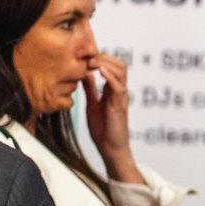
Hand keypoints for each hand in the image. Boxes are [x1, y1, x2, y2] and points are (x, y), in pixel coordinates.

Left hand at [83, 53, 142, 183]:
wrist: (110, 148)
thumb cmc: (103, 129)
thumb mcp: (92, 104)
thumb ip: (90, 89)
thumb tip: (85, 74)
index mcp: (113, 90)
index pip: (112, 66)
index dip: (100, 58)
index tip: (84, 57)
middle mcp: (120, 91)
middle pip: (120, 64)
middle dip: (104, 57)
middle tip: (87, 57)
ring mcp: (121, 97)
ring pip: (121, 71)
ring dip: (106, 63)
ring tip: (92, 62)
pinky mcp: (119, 105)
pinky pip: (119, 86)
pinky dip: (110, 76)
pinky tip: (99, 71)